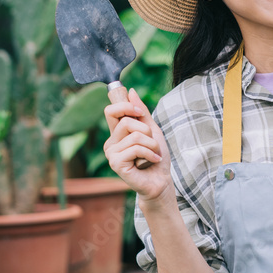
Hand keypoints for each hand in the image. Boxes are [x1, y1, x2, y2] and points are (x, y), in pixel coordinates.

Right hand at [103, 88, 171, 202]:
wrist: (161, 180)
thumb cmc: (156, 156)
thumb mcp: (152, 130)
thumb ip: (141, 112)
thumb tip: (131, 91)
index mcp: (116, 133)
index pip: (110, 111)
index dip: (125, 106)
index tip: (140, 113)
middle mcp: (110, 143)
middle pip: (126, 121)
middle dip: (146, 131)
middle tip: (153, 144)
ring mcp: (111, 154)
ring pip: (134, 136)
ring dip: (152, 144)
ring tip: (154, 154)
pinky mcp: (116, 163)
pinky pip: (135, 148)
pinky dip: (150, 153)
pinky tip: (153, 160)